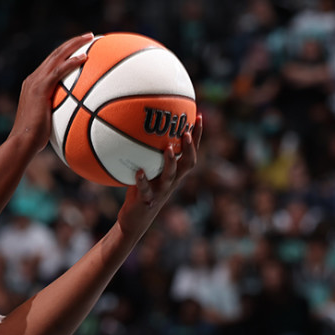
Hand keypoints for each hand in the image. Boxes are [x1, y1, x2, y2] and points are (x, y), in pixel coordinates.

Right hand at [8, 34, 93, 149]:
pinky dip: (71, 62)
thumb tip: (71, 120)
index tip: (79, 48)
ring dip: (74, 44)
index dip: (64, 53)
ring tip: (90, 37)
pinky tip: (85, 57)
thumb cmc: (34, 139)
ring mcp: (35, 82)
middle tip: (88, 36)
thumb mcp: (46, 122)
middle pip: (54, 54)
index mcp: (33, 85)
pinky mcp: (40, 89)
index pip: (50, 63)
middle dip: (72, 43)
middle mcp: (32, 79)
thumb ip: (56, 114)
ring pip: (57, 56)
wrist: (22, 142)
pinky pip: (59, 71)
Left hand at [117, 115, 203, 238]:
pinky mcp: (147, 200)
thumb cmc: (142, 190)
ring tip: (169, 148)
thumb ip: (149, 154)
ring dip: (170, 162)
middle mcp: (172, 181)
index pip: (191, 151)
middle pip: (188, 163)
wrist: (136, 218)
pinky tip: (139, 172)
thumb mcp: (148, 170)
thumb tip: (140, 128)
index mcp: (175, 172)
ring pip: (170, 176)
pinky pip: (145, 190)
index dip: (196, 135)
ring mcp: (160, 191)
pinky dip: (142, 181)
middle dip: (189, 148)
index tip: (198, 116)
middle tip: (186, 132)